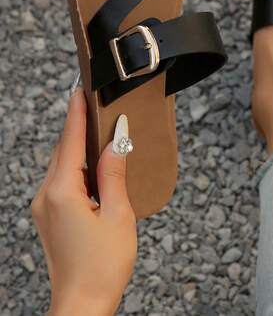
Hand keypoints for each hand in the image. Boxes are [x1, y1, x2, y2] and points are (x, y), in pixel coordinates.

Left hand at [31, 89, 136, 315]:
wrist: (82, 305)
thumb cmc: (102, 265)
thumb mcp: (118, 214)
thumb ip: (114, 173)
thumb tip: (117, 141)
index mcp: (62, 191)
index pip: (70, 140)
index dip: (77, 112)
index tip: (81, 89)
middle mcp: (46, 195)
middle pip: (63, 148)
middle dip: (77, 124)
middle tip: (92, 102)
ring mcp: (43, 206)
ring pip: (60, 163)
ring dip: (76, 144)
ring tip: (95, 127)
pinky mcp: (48, 215)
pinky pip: (59, 178)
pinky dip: (74, 163)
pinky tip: (89, 162)